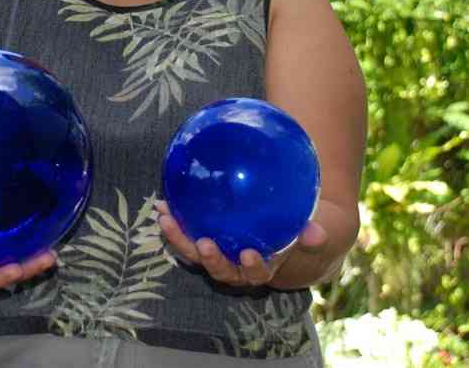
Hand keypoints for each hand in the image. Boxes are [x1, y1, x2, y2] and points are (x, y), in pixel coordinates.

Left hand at [155, 200, 327, 286]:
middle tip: (203, 244)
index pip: (257, 274)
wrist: (282, 237)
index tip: (249, 254)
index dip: (253, 267)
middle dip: (211, 259)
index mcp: (263, 268)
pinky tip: (162, 205)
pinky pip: (187, 235)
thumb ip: (313, 236)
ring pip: (196, 255)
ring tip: (166, 219)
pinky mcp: (205, 241)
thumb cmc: (297, 236)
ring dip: (180, 239)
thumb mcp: (310, 236)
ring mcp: (219, 255)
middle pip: (221, 269)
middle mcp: (237, 268)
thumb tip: (316, 232)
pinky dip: (174, 223)